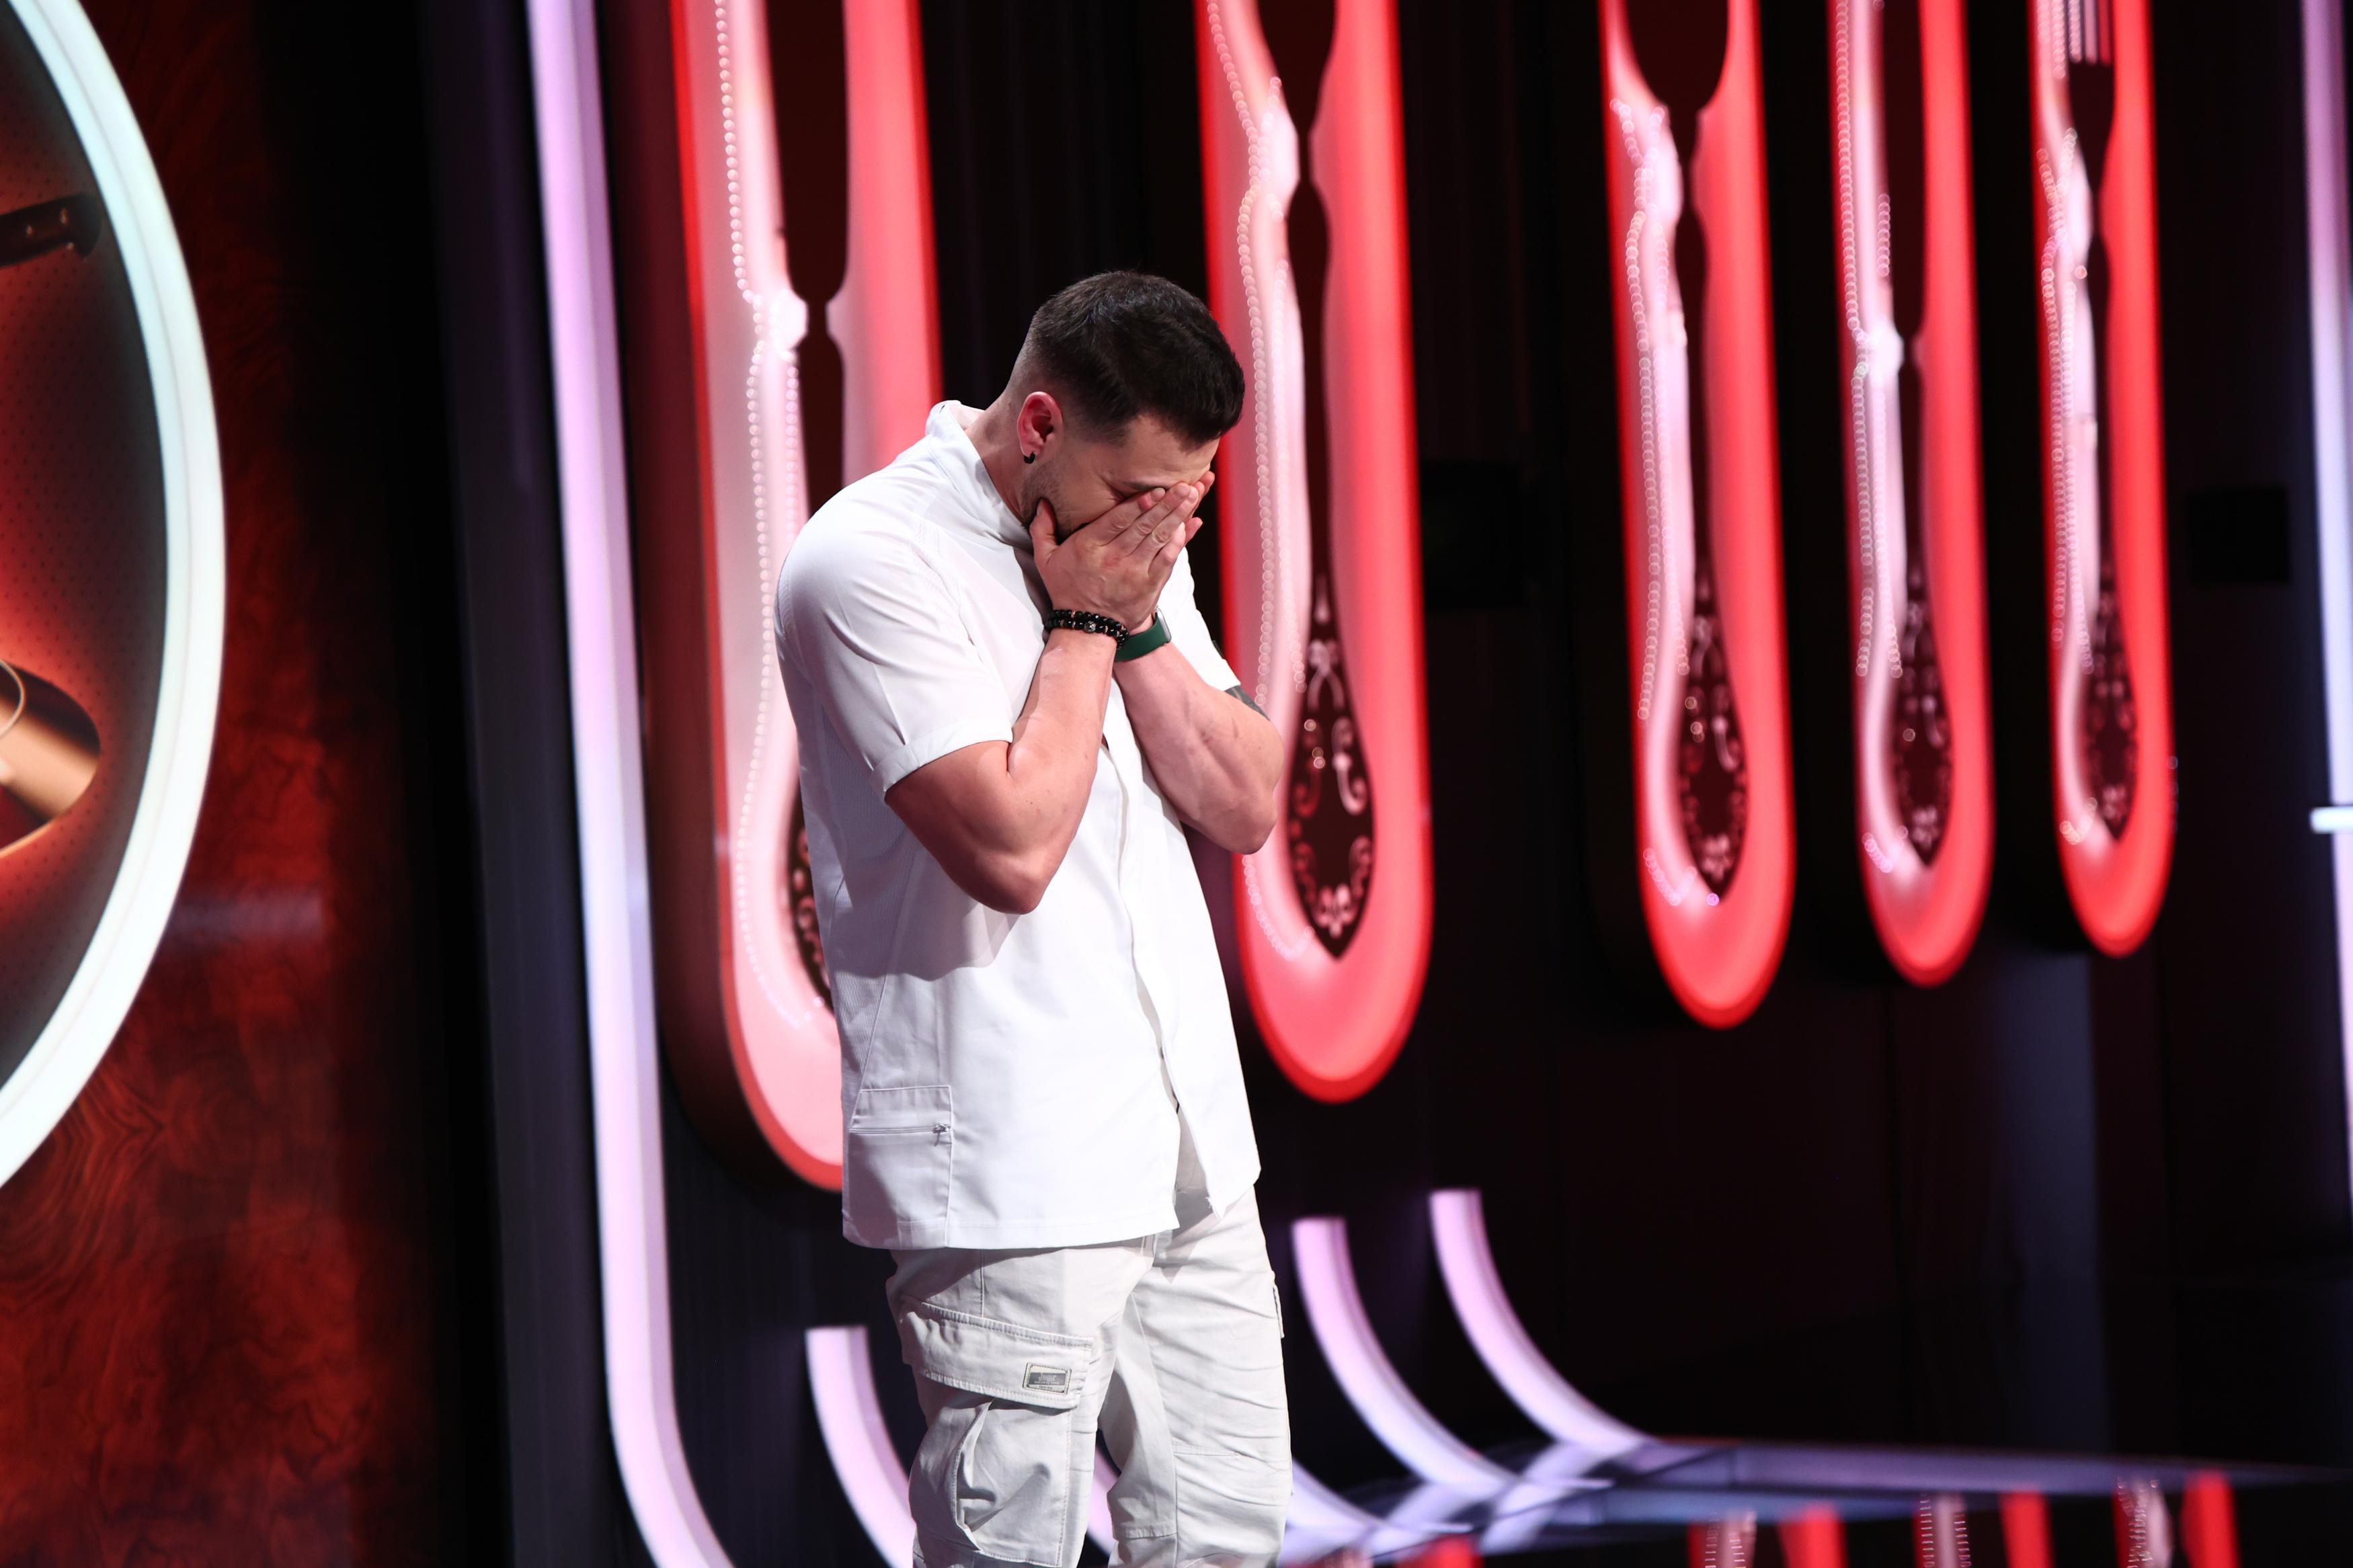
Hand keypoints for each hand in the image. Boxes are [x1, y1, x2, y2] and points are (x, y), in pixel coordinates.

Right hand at [1030, 475, 1211, 632]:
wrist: (1087, 628)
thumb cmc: (1068, 588)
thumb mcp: (1046, 559)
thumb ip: (1042, 529)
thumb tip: (1043, 503)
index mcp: (1089, 547)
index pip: (1117, 521)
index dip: (1138, 504)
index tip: (1154, 489)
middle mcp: (1114, 559)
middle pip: (1143, 526)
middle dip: (1165, 503)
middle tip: (1183, 484)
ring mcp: (1134, 573)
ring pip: (1159, 538)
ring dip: (1177, 515)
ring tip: (1191, 495)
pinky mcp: (1150, 585)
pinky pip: (1168, 559)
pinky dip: (1180, 540)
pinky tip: (1190, 522)